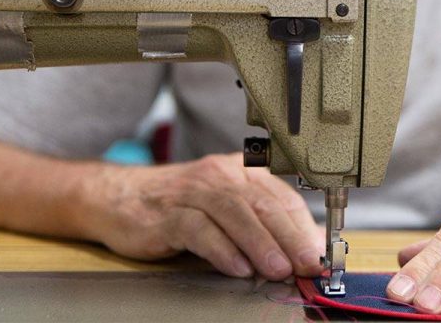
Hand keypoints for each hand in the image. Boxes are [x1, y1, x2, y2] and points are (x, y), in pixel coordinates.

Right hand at [82, 152, 322, 280]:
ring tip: (278, 269)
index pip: (282, 198)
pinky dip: (221, 249)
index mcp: (242, 171)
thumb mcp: (227, 208)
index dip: (303, 228)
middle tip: (307, 264)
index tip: (319, 255)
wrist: (121, 196)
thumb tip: (305, 250)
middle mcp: (220, 175)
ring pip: (234, 214)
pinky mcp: (168, 214)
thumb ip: (264, 224)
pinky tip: (237, 268)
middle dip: (290, 237)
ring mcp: (193, 192)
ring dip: (260, 243)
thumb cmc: (181, 206)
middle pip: (263, 205)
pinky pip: (199, 229)